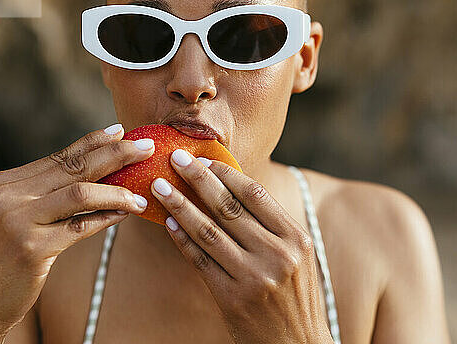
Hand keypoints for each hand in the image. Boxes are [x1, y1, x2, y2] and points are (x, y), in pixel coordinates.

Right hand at [0, 124, 153, 341]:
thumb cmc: (7, 255)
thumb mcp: (19, 214)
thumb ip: (48, 191)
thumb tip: (96, 167)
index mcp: (7, 182)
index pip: (61, 156)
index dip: (95, 142)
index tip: (121, 131)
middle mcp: (10, 195)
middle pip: (74, 167)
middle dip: (116, 154)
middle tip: (146, 147)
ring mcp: (19, 221)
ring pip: (81, 193)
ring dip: (117, 192)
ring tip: (142, 196)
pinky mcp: (31, 248)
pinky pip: (80, 227)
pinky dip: (107, 219)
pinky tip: (125, 214)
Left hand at [151, 149, 333, 343]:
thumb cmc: (294, 296)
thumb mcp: (296, 257)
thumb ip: (270, 226)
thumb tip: (229, 187)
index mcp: (296, 239)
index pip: (255, 194)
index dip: (225, 173)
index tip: (203, 158)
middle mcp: (276, 255)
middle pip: (228, 207)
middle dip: (197, 179)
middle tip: (175, 158)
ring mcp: (253, 277)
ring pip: (208, 231)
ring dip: (180, 205)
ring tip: (160, 187)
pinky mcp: (231, 298)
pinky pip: (199, 260)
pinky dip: (182, 238)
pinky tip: (169, 222)